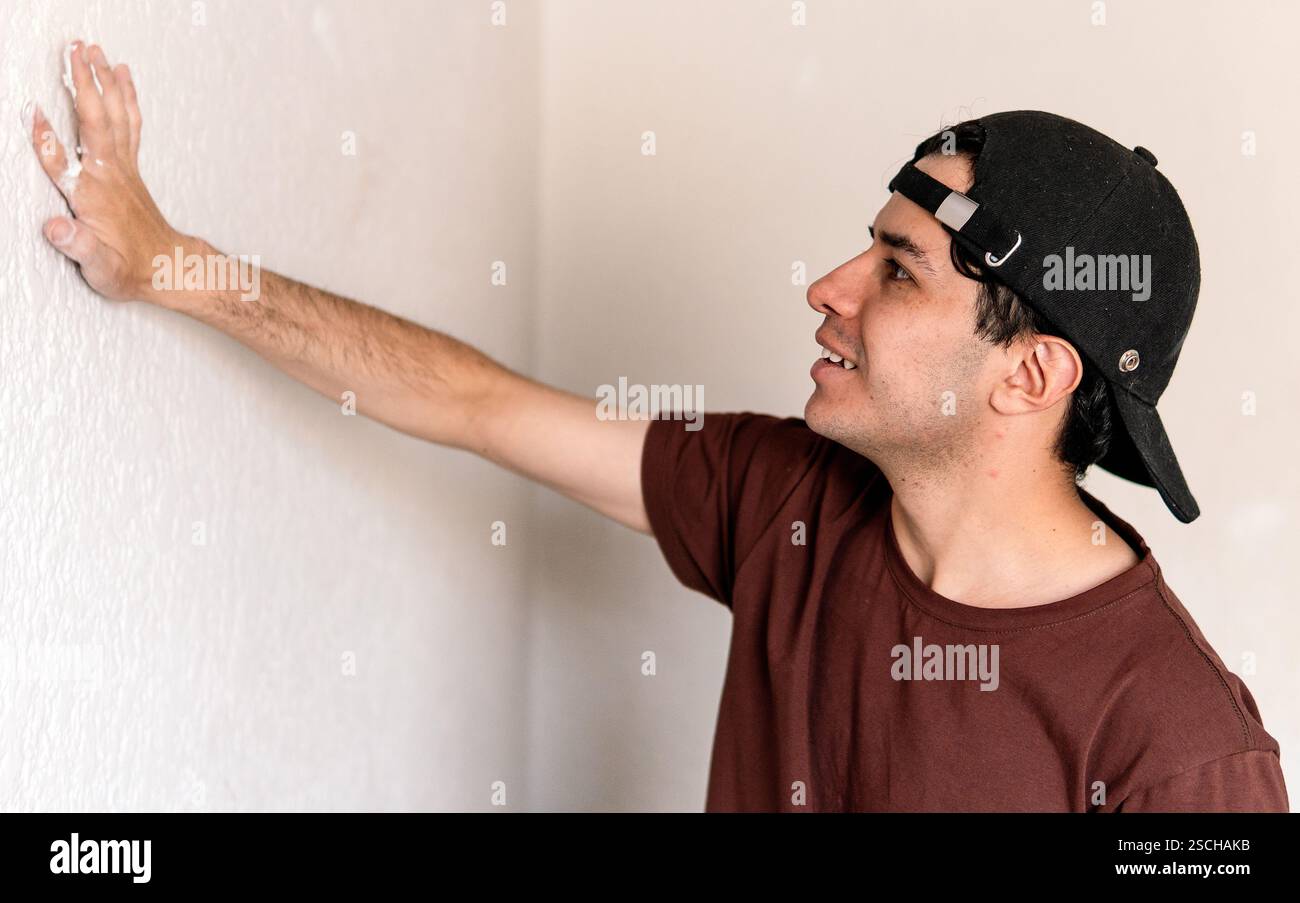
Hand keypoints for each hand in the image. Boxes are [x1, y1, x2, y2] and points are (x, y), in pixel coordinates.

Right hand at [30, 40, 181, 302]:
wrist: (169, 269)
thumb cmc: (130, 271)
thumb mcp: (99, 268)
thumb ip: (77, 246)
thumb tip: (55, 227)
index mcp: (93, 198)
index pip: (62, 164)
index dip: (45, 139)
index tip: (31, 111)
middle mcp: (110, 176)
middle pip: (94, 122)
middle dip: (84, 84)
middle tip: (74, 48)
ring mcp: (124, 168)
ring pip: (115, 115)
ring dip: (105, 80)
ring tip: (96, 49)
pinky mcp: (132, 167)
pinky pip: (130, 123)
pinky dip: (126, 97)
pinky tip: (122, 75)